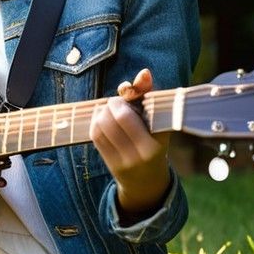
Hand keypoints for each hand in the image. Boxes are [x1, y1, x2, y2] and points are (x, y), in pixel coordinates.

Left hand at [89, 68, 170, 222]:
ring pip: (102, 126)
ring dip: (103, 111)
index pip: (131, 114)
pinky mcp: (111, 164)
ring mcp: (125, 162)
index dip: (127, 96)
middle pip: (115, 118)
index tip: (128, 91)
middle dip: (113, 103)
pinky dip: (96, 122)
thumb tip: (144, 72)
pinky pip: (96, 136)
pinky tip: (103, 119)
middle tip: (118, 101)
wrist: (148, 181)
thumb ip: (148, 95)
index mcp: (157, 143)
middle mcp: (142, 155)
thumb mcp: (157, 121)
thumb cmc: (154, 141)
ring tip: (110, 110)